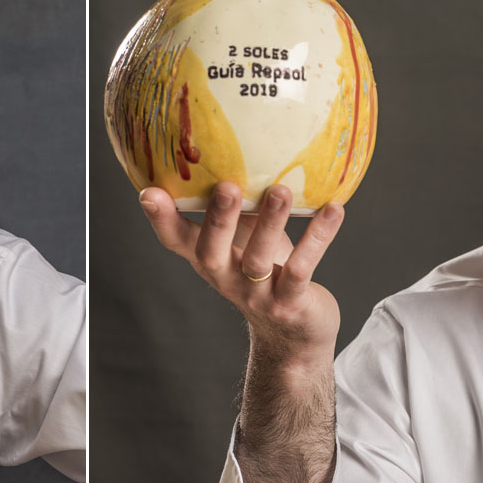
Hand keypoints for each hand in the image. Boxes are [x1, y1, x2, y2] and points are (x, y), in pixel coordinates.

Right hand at [139, 181, 344, 363]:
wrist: (293, 334)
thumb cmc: (266, 273)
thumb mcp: (243, 241)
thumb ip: (235, 208)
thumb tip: (238, 148)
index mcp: (209, 260)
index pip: (175, 241)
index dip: (160, 219)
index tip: (149, 193)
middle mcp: (226, 279)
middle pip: (212, 253)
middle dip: (219, 220)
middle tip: (227, 187)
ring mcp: (257, 295)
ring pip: (258, 261)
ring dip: (270, 224)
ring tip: (281, 192)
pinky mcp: (290, 304)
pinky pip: (302, 269)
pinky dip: (318, 238)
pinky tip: (334, 210)